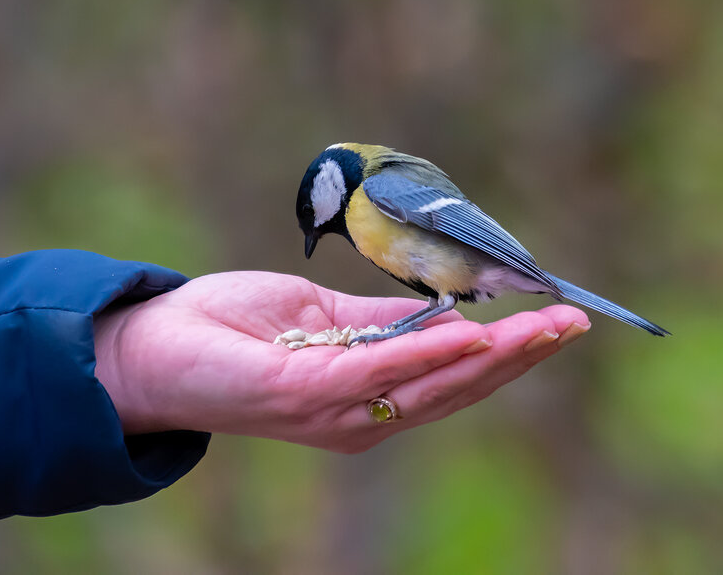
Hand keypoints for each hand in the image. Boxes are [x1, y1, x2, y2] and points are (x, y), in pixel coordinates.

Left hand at [93, 271, 589, 452]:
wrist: (148, 347)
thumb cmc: (227, 330)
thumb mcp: (315, 319)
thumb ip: (374, 321)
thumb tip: (439, 306)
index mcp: (364, 394)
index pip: (450, 376)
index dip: (506, 352)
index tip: (555, 321)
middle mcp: (357, 415)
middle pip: (455, 388)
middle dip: (519, 356)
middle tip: (573, 323)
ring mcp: (331, 410)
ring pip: (428, 385)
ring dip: (492, 355)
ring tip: (542, 327)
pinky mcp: (301, 393)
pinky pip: (374, 371)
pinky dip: (425, 353)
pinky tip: (468, 331)